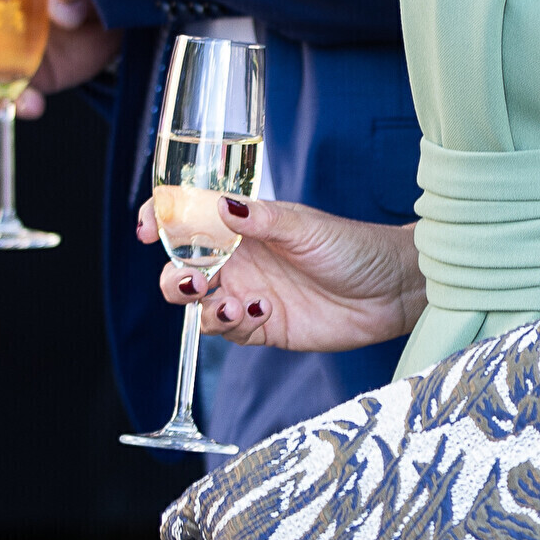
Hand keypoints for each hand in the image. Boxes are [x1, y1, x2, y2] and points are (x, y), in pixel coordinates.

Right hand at [142, 195, 424, 354]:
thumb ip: (261, 219)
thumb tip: (220, 206)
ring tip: (241, 304)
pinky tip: (262, 312)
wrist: (391, 290)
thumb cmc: (352, 246)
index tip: (148, 229)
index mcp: (243, 226)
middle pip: (182, 270)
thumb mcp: (305, 226)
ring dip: (207, 308)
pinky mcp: (264, 328)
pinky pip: (229, 332)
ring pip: (200, 306)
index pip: (189, 221)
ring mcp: (249, 295)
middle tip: (194, 282)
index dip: (162, 221)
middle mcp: (240, 261)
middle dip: (175, 278)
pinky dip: (235, 325)